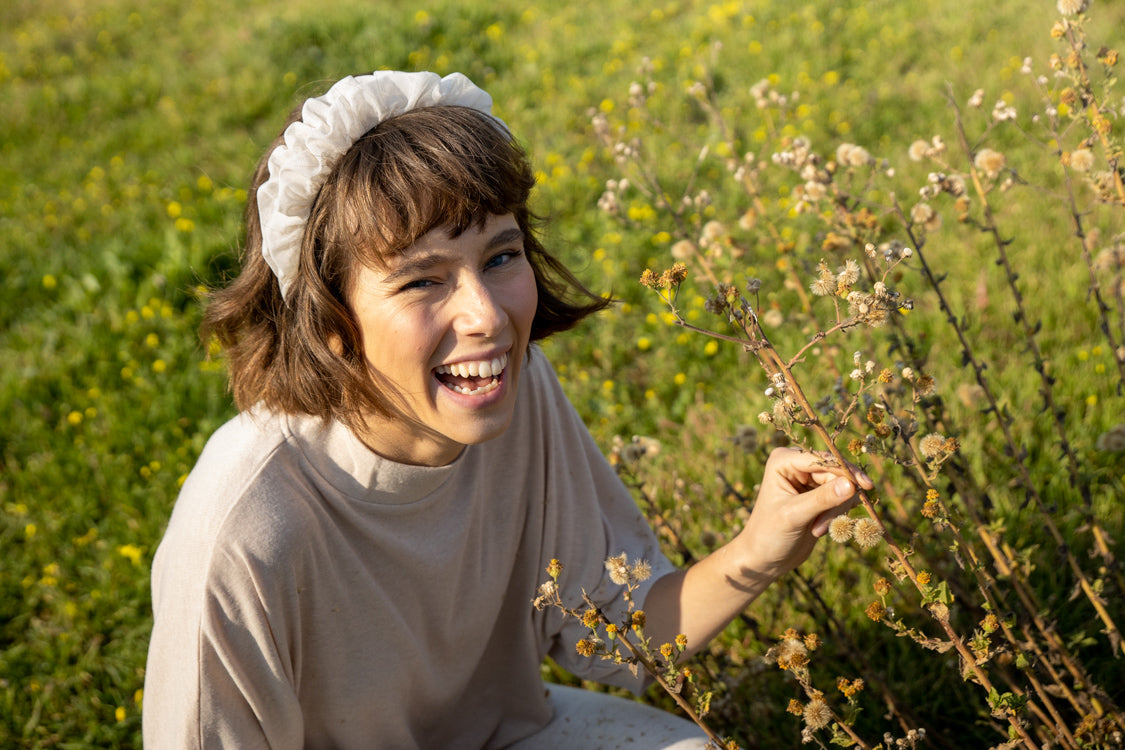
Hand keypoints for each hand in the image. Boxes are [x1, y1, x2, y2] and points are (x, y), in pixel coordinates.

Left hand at [734, 447, 873, 581]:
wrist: (765, 558)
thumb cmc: (769, 534)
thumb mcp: (794, 515)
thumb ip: (822, 499)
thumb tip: (852, 485)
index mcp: (783, 460)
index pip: (822, 458)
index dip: (845, 470)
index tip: (866, 484)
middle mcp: (798, 465)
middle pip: (836, 473)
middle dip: (836, 500)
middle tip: (824, 526)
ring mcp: (811, 480)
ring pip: (843, 487)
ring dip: (835, 511)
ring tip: (817, 530)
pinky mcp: (821, 496)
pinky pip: (843, 499)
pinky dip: (837, 515)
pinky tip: (821, 530)